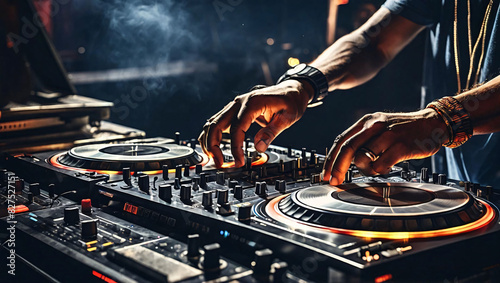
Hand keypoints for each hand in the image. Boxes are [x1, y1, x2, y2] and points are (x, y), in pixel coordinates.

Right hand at [199, 80, 313, 167]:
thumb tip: (259, 147)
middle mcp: (240, 102)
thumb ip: (271, 132)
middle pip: (216, 124)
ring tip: (213, 159)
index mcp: (252, 103)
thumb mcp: (287, 118)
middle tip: (219, 164)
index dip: (235, 147)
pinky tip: (212, 147)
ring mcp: (235, 105)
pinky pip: (217, 122)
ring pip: (213, 123)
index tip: (239, 162)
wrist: (292, 90)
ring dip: (209, 141)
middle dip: (213, 146)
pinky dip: (212, 135)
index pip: (236, 128)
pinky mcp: (235, 110)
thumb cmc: (291, 102)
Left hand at [322, 109, 449, 184]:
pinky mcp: (401, 146)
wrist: (433, 124)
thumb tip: (342, 161)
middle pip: (347, 149)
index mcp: (366, 121)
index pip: (341, 140)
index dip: (330, 159)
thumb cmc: (403, 130)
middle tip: (334, 181)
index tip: (325, 174)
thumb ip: (362, 140)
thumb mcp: (379, 127)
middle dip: (338, 168)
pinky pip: (381, 165)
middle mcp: (375, 125)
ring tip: (374, 168)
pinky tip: (386, 167)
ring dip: (364, 170)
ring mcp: (389, 135)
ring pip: (363, 158)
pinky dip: (379, 171)